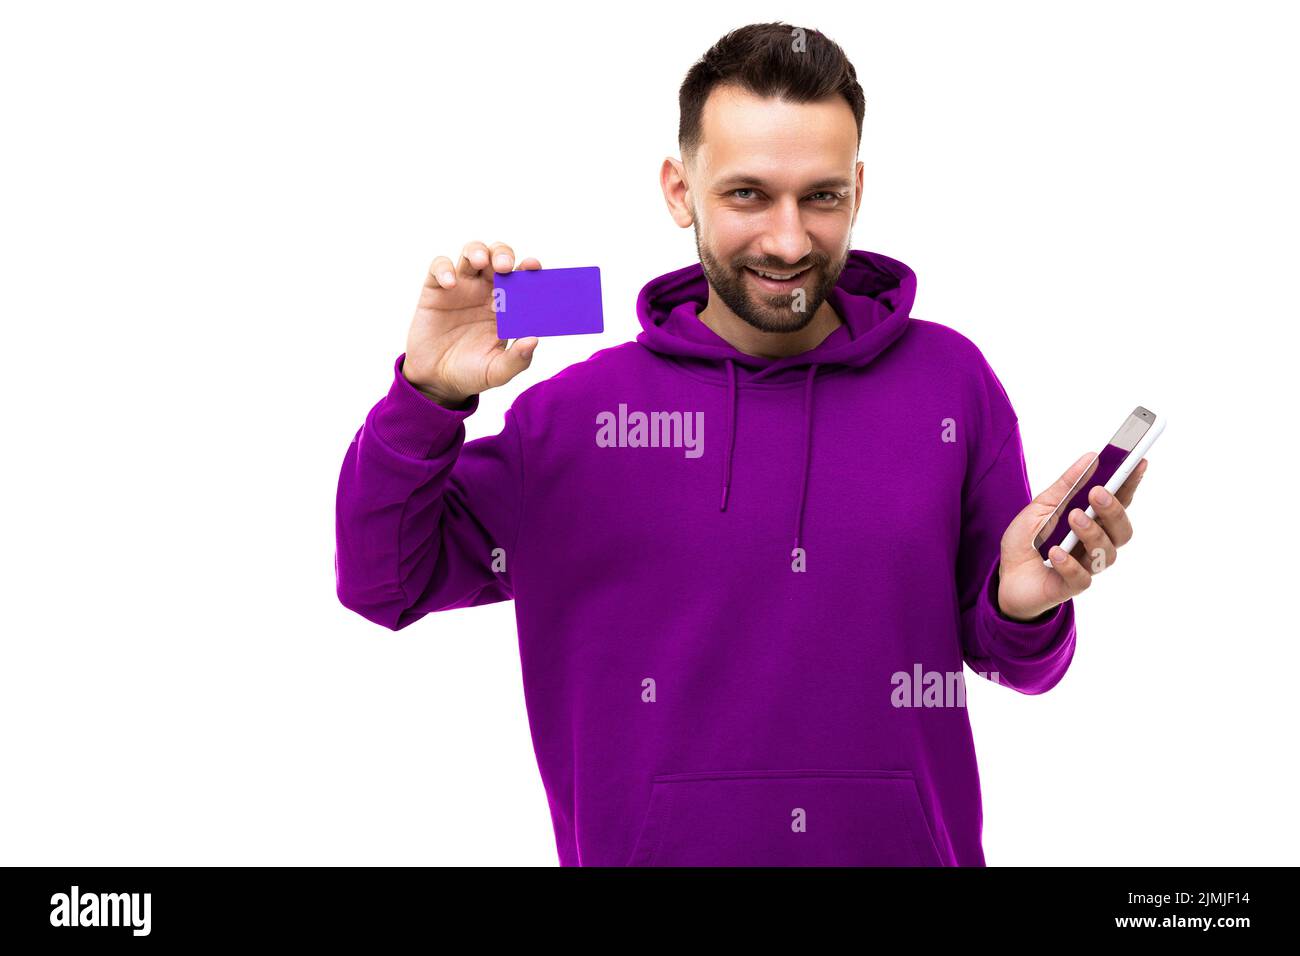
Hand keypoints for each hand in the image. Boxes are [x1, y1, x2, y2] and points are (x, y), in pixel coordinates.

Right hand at [402, 240, 541, 406]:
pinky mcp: (436, 289)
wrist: (437, 381)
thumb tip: (534, 340)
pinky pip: (439, 267)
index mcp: (507, 306)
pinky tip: (450, 284)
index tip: (534, 267)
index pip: (521, 278)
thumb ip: (518, 359)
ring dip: (478, 251)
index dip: (528, 268)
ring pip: (471, 253)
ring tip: (480, 262)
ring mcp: (461, 287)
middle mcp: (486, 291)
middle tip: (505, 266)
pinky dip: (444, 269)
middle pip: (498, 257)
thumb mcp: (497, 372)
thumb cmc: (471, 372)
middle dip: (503, 254)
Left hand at [995, 453, 1149, 620]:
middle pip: (1121, 530)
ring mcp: (1087, 566)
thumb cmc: (1027, 541)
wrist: (1005, 577)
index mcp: (1093, 521)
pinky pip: (1081, 577)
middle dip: (1113, 510)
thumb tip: (1091, 457)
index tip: (1139, 462)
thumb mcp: (1041, 506)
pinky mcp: (1072, 586)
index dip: (1132, 483)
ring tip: (1073, 518)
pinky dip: (1069, 563)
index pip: (1120, 502)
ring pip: (1106, 553)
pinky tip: (1055, 552)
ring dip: (1091, 532)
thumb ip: (1066, 485)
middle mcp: (1096, 544)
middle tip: (1096, 493)